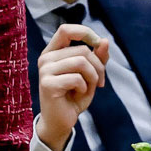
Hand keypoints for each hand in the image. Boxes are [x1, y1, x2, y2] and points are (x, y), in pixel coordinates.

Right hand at [36, 23, 109, 150]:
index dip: (86, 33)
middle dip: (98, 66)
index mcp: (53, 52)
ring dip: (93, 77)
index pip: (66, 30)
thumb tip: (105, 41)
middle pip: (82, 50)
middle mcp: (46, 58)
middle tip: (100, 82)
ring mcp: (44, 71)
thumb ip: (97, 57)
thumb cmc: (74, 96)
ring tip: (88, 88)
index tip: (99, 46)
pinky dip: (85, 88)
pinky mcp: (47, 84)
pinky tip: (78, 95)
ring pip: (81, 62)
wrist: (62, 121)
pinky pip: (77, 78)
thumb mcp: (90, 75)